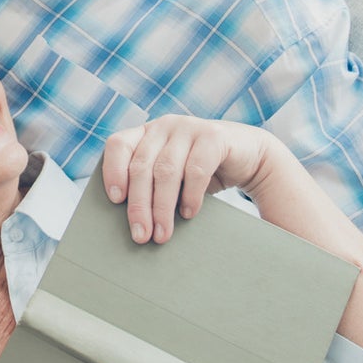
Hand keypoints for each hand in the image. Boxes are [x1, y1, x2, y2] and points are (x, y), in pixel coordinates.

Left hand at [102, 115, 273, 243]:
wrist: (249, 158)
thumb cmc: (201, 173)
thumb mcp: (172, 177)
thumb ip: (151, 187)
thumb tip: (132, 224)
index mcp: (146, 133)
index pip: (118, 145)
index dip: (112, 171)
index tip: (115, 200)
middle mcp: (164, 126)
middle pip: (141, 166)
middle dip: (139, 205)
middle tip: (140, 236)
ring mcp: (189, 127)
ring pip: (166, 171)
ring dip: (162, 207)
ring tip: (162, 234)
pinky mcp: (214, 136)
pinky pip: (196, 169)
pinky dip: (190, 196)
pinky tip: (189, 214)